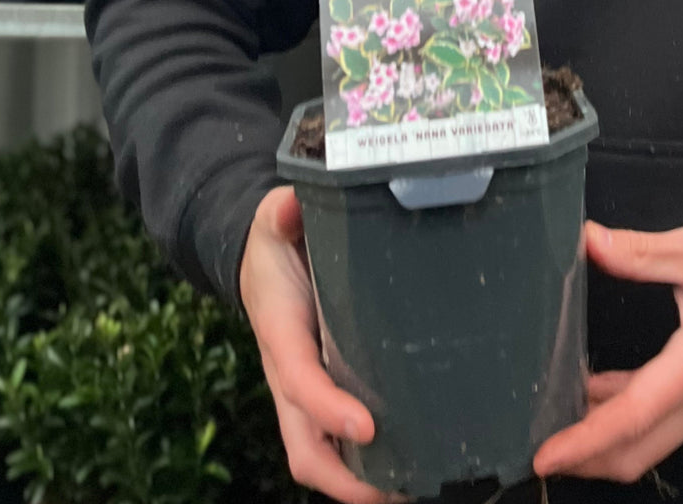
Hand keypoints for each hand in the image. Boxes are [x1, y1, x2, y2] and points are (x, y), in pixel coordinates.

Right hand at [240, 186, 399, 503]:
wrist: (266, 256)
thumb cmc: (277, 243)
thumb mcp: (274, 221)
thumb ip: (281, 213)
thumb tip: (290, 206)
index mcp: (280, 333)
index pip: (301, 382)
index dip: (329, 410)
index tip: (368, 426)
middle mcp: (290, 374)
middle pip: (305, 448)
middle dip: (346, 478)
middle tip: (399, 488)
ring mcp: (307, 389)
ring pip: (322, 455)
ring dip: (362, 483)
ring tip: (416, 488)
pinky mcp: (327, 389)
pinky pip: (339, 441)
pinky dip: (369, 464)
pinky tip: (415, 465)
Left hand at [531, 219, 682, 484]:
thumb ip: (637, 251)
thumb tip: (588, 241)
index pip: (635, 416)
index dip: (585, 440)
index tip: (545, 455)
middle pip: (638, 449)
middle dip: (585, 457)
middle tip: (535, 447)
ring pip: (651, 445)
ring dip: (603, 443)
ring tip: (554, 420)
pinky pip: (664, 427)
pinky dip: (626, 424)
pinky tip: (592, 399)